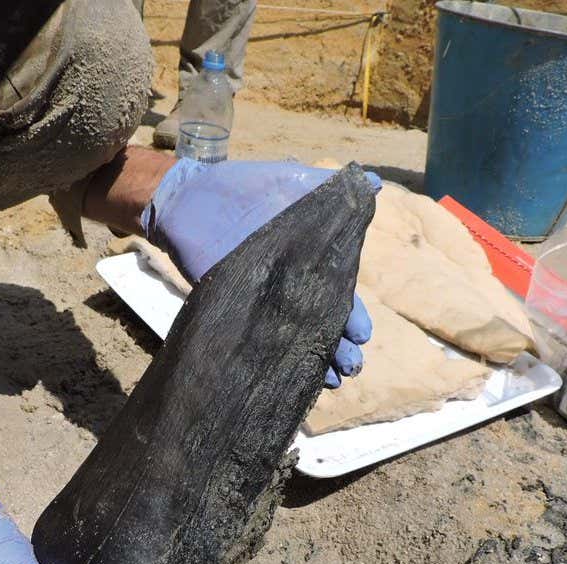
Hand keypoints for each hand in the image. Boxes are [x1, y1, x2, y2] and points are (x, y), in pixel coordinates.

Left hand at [141, 159, 379, 387]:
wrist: (191, 198)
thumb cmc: (245, 187)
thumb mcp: (291, 182)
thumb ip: (329, 188)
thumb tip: (375, 180)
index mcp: (310, 262)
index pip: (339, 295)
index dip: (354, 316)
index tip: (362, 334)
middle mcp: (291, 287)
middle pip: (322, 324)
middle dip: (339, 347)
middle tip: (352, 364)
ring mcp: (263, 301)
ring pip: (295, 338)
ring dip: (315, 361)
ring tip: (330, 378)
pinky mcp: (235, 308)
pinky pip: (258, 339)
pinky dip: (273, 358)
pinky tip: (287, 374)